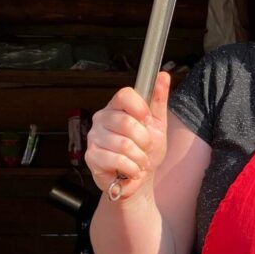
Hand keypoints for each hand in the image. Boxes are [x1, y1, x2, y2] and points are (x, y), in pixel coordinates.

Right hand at [85, 71, 170, 199]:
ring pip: (124, 144)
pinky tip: (132, 170)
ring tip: (139, 160)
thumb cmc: (146, 150)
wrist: (139, 177)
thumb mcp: (158, 124)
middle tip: (145, 147)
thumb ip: (158, 100)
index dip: (139, 107)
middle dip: (144, 140)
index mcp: (117, 107)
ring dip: (140, 157)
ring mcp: (94, 137)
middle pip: (126, 122)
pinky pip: (117, 160)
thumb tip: (163, 76)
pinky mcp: (91, 156)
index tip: (147, 120)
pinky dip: (132, 168)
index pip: (124, 94)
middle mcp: (102, 119)